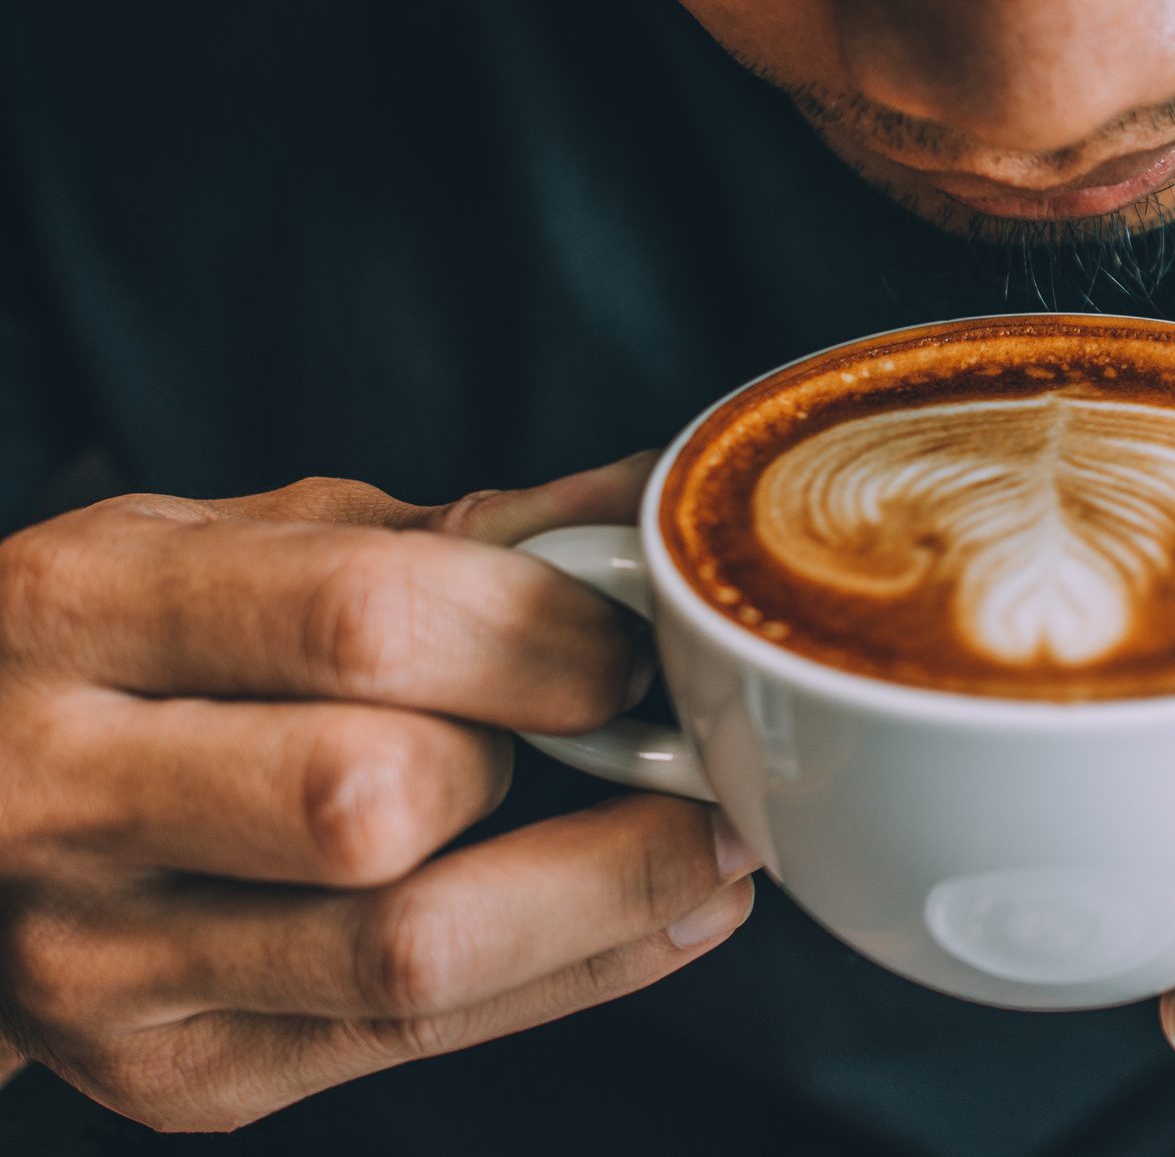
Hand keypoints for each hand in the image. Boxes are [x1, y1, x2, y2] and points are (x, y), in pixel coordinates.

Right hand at [0, 461, 757, 1132]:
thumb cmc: (123, 655)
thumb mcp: (231, 549)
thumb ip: (431, 535)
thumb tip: (641, 499)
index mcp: (82, 611)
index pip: (358, 621)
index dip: (540, 631)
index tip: (634, 636)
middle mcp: (66, 790)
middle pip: (373, 797)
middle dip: (565, 763)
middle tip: (652, 732)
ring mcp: (103, 958)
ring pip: (408, 953)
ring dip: (610, 892)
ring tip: (709, 838)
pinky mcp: (173, 1073)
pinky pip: (419, 1042)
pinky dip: (576, 973)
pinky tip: (662, 913)